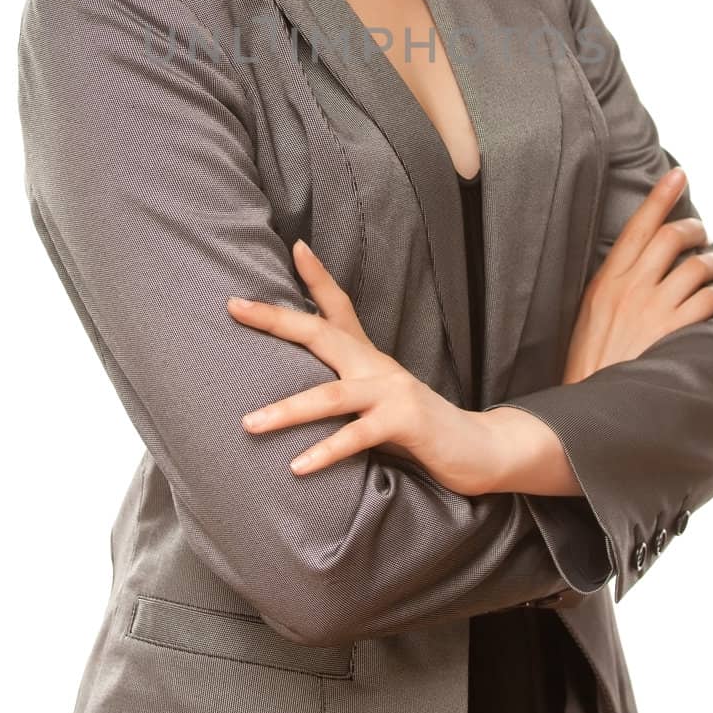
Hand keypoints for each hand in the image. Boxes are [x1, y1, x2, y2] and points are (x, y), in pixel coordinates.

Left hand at [227, 239, 501, 495]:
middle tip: (234, 305)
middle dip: (275, 319)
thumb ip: (342, 395)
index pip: (339, 307)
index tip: (295, 246)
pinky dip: (325, 451)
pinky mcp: (405, 421)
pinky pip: (356, 436)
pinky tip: (297, 467)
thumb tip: (289, 396)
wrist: (478, 449)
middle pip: (320, 332)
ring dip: (286, 410)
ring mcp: (392, 391)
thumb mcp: (374, 403)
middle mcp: (377, 366)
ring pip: (329, 395)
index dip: (317, 276)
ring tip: (249, 423)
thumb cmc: (417, 430)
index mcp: (367, 358)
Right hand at [562, 166, 712, 383]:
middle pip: (671, 237)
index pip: (638, 226)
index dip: (661, 197)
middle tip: (702, 233)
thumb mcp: (588, 317)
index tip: (678, 174)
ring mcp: (653, 309)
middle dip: (694, 229)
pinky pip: (710, 299)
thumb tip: (638, 268)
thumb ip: (612, 289)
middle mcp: (630, 288)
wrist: (591, 406)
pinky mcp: (673, 332)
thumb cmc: (589, 365)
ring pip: (696, 265)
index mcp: (605, 281)